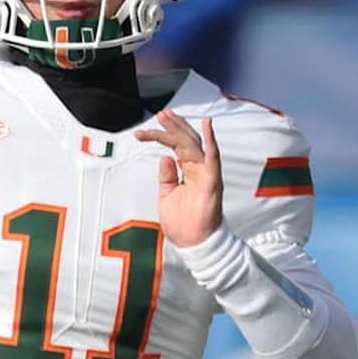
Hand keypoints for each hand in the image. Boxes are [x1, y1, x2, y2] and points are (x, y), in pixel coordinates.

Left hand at [135, 111, 222, 246]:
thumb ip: (166, 176)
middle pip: (185, 141)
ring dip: (181, 128)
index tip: (144, 132)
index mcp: (188, 172)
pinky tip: (207, 124)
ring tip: (167, 116)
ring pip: (194, 144)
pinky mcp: (212, 180)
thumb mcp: (167, 196)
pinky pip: (213, 156)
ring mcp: (206, 173)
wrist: (194, 244)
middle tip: (160, 114)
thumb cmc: (183, 224)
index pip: (176, 147)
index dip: (163, 136)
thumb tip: (164, 158)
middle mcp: (199, 169)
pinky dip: (211, 139)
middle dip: (172, 126)